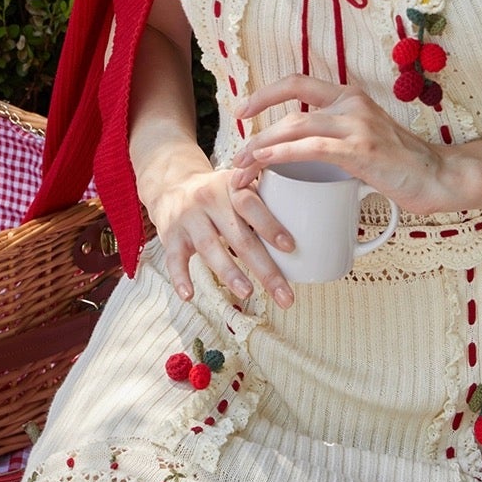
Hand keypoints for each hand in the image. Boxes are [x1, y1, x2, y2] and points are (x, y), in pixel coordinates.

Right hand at [145, 158, 297, 309]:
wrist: (172, 184)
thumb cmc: (219, 193)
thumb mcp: (239, 186)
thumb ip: (265, 202)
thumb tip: (310, 232)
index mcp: (232, 187)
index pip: (252, 205)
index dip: (270, 226)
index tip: (290, 247)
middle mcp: (209, 200)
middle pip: (239, 237)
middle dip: (264, 269)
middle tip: (285, 296)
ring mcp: (188, 218)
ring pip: (210, 248)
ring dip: (229, 272)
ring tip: (248, 292)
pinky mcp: (171, 235)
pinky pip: (174, 259)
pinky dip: (180, 278)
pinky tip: (189, 296)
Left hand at [230, 75, 448, 211]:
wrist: (440, 177)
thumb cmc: (402, 165)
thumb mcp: (364, 142)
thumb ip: (336, 140)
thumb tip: (301, 156)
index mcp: (350, 98)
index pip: (298, 82)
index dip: (265, 94)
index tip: (242, 111)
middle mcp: (352, 104)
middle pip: (290, 112)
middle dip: (256, 135)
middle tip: (235, 158)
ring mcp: (358, 125)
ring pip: (295, 128)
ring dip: (261, 148)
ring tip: (241, 167)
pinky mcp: (361, 149)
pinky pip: (312, 148)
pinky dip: (284, 153)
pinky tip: (265, 161)